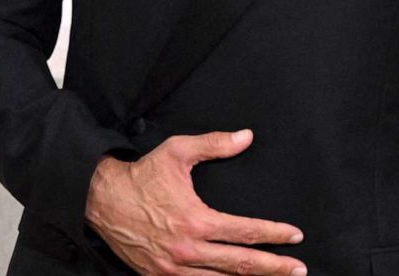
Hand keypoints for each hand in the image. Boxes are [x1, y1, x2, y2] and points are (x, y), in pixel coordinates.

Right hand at [85, 129, 306, 275]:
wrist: (100, 200)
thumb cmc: (142, 176)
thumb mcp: (178, 152)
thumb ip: (215, 144)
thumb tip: (247, 137)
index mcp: (196, 221)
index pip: (246, 232)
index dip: (274, 235)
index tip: (295, 235)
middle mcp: (186, 250)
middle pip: (240, 265)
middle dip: (274, 268)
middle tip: (298, 270)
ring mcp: (172, 269)